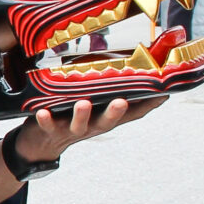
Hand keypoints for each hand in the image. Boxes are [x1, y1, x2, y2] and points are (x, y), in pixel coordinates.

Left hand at [13, 94, 161, 167]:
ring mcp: (71, 129)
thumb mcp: (92, 101)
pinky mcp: (50, 130)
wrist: (41, 142)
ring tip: (83, 104)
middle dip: (116, 112)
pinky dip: (46, 120)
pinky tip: (43, 112)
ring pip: (80, 125)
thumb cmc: (70, 113)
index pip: (132, 113)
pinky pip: (48, 126)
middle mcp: (93, 125)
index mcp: (105, 116)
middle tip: (121, 102)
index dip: (148, 105)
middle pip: (108, 122)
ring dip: (82, 115)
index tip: (163, 93)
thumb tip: (126, 60)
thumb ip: (106, 85)